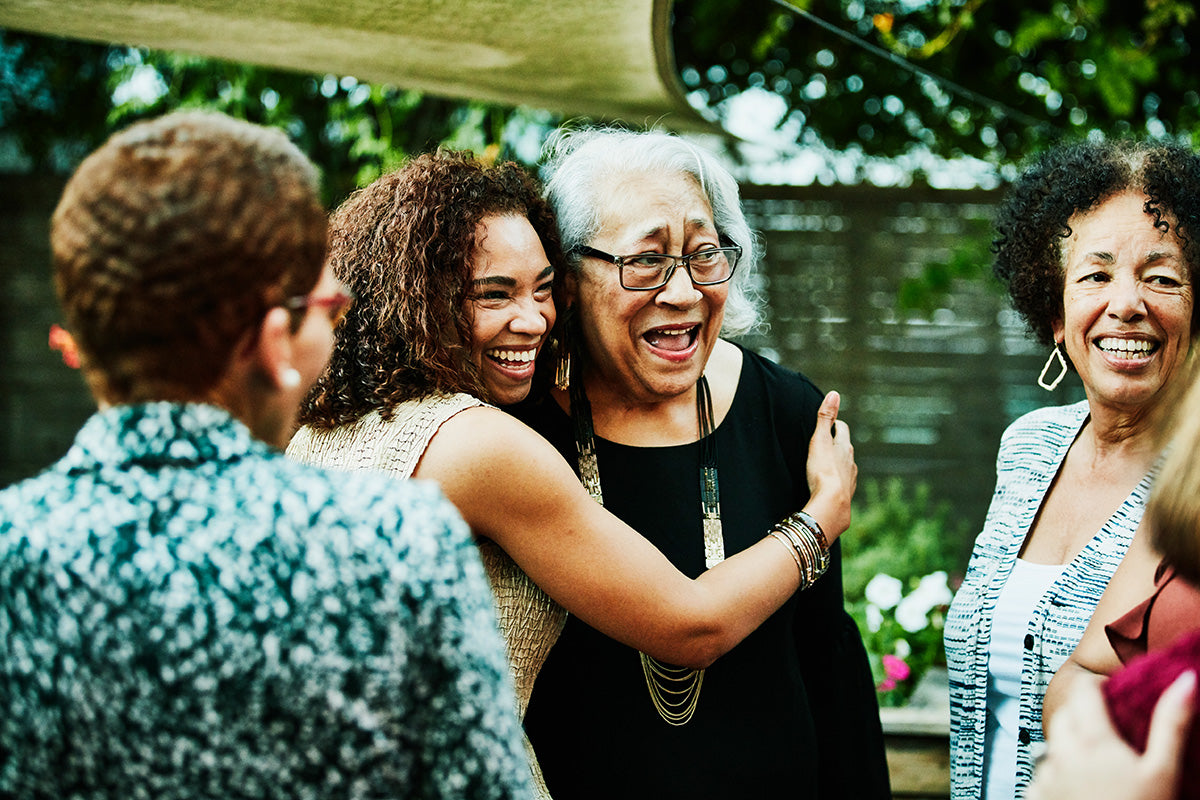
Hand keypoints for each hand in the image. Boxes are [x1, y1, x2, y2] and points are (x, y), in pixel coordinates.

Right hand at [802, 391, 855, 541]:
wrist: (831, 504)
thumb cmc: (823, 471)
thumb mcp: (819, 440)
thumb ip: (825, 417)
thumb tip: (834, 394)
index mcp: (844, 447)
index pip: (842, 429)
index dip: (835, 424)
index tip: (829, 423)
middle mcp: (851, 462)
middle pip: (846, 447)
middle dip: (837, 443)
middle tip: (827, 442)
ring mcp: (850, 479)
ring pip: (846, 466)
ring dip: (838, 463)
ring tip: (827, 465)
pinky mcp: (846, 495)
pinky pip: (843, 484)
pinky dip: (838, 481)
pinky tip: (830, 486)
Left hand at [1027, 670, 1194, 799]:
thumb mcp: (1164, 771)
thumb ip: (1171, 722)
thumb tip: (1186, 680)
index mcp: (1092, 740)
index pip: (1083, 692)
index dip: (1098, 687)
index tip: (1112, 694)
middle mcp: (1061, 753)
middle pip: (1064, 716)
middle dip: (1083, 714)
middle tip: (1109, 728)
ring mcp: (1046, 777)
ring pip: (1053, 746)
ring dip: (1070, 746)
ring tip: (1099, 764)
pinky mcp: (1038, 797)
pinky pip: (1042, 775)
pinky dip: (1059, 774)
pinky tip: (1081, 787)